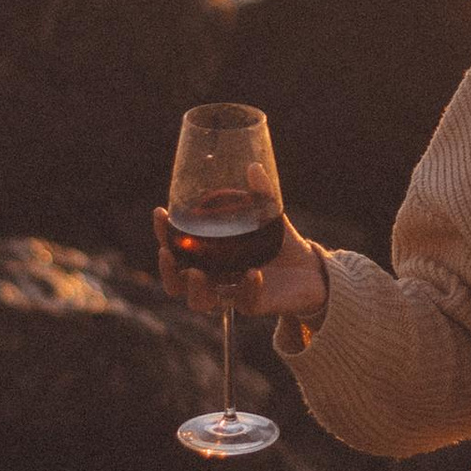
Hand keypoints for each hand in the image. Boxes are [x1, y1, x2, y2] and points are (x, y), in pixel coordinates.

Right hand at [153, 208, 330, 323]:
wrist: (310, 269)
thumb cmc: (280, 242)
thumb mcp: (269, 214)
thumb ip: (261, 194)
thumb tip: (253, 166)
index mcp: (209, 257)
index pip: (177, 248)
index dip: (163, 233)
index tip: (160, 212)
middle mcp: (215, 278)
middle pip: (177, 283)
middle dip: (167, 270)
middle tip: (167, 252)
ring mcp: (233, 293)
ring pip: (201, 303)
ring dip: (194, 290)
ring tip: (196, 272)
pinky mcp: (255, 304)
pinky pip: (244, 302)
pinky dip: (247, 288)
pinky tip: (254, 274)